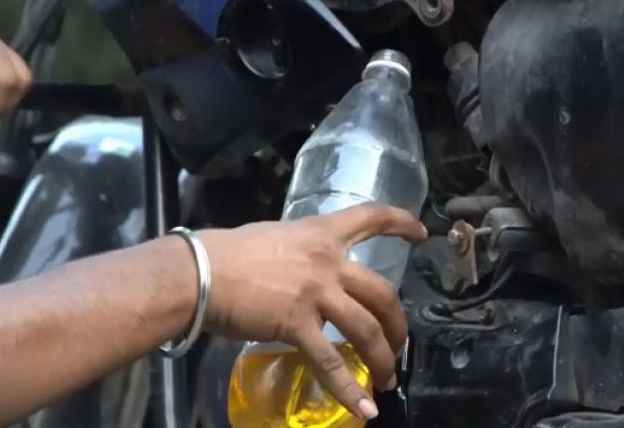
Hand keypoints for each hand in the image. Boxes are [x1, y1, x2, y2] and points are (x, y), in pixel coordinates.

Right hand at [199, 203, 426, 420]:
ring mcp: (316, 294)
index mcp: (321, 233)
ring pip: (367, 328)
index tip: (421, 234)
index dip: (402, 223)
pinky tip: (364, 407)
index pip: (371, 217)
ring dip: (383, 358)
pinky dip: (349, 389)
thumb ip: (299, 252)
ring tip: (387, 379)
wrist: (201, 273)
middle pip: (382, 292)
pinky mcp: (298, 325)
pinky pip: (331, 362)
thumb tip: (304, 269)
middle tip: (399, 342)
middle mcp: (328, 261)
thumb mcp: (275, 238)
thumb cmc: (229, 252)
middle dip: (398, 323)